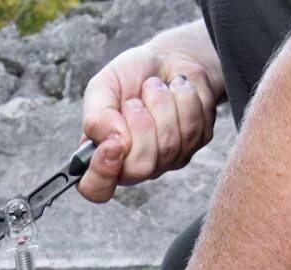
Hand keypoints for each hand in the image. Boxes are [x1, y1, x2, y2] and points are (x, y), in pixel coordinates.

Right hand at [79, 41, 220, 202]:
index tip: (114, 143)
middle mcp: (134, 165)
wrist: (168, 58)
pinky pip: (193, 129)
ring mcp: (167, 160)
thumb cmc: (131, 76)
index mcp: (104, 155)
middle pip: (140, 169)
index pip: (96, 189)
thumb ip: (96, 117)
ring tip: (155, 88)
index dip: (102, 173)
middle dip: (140, 125)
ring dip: (162, 104)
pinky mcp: (194, 145)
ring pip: (169, 147)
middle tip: (135, 100)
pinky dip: (183, 99)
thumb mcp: (102, 87)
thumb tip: (110, 140)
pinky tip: (176, 90)